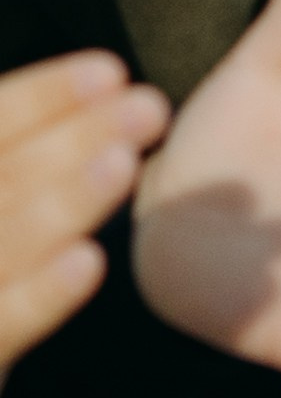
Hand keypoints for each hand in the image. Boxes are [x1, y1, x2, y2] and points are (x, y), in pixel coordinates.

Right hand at [0, 51, 168, 381]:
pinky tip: (88, 263)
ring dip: (63, 203)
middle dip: (74, 140)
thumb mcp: (15, 194)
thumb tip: (111, 99)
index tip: (111, 73)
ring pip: (5, 246)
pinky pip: (4, 324)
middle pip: (5, 180)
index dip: (44, 97)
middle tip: (150, 108)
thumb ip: (34, 162)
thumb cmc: (6, 262)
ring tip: (123, 165)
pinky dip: (42, 294)